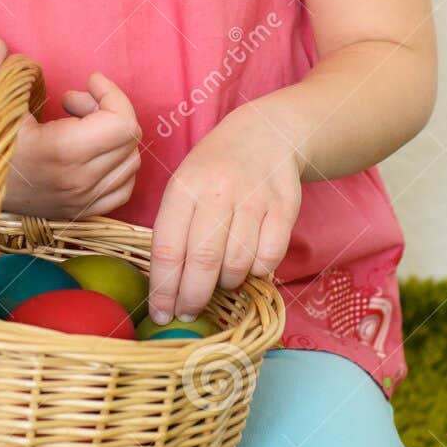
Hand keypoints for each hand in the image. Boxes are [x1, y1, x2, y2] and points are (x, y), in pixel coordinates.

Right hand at [0, 36, 141, 218]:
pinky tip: (91, 148)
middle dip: (110, 110)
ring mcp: (80, 200)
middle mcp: (76, 181)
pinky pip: (123, 187)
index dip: (113, 94)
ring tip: (79, 123)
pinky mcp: (79, 210)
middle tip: (74, 101)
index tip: (90, 80)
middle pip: (129, 139)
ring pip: (130, 162)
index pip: (122, 124)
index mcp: (58, 152)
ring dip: (114, 136)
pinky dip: (117, 163)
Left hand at [147, 105, 302, 323]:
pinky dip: (257, 271)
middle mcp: (217, 192)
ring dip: (227, 283)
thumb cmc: (214, 169)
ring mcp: (253, 198)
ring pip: (236, 264)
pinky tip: (249, 265)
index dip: (163, 288)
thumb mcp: (184, 185)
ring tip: (221, 280)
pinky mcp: (284, 207)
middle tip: (189, 312)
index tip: (162, 313)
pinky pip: (268, 258)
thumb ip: (174, 227)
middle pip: (202, 262)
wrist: (265, 133)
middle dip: (192, 297)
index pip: (167, 248)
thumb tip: (166, 285)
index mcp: (184, 188)